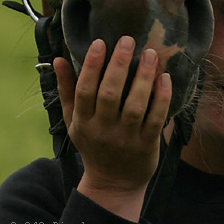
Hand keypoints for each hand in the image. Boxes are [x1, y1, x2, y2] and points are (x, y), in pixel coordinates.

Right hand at [55, 36, 171, 220]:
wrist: (114, 183)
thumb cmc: (93, 143)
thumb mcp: (74, 120)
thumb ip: (67, 89)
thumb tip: (58, 59)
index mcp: (83, 121)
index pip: (85, 91)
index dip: (92, 66)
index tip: (100, 42)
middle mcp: (103, 129)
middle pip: (110, 95)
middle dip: (119, 65)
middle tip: (128, 39)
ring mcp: (126, 138)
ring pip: (135, 105)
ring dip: (143, 78)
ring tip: (150, 53)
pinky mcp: (147, 144)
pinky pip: (155, 119)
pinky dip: (162, 98)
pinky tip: (165, 77)